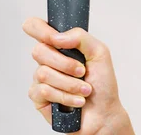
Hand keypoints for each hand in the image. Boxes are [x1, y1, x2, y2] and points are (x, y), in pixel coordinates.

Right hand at [23, 17, 129, 133]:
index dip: (39, 29)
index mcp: (61, 45)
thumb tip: (57, 37)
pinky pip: (44, 91)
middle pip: (39, 51)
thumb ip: (81, 37)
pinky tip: (77, 101)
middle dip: (66, 64)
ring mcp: (41, 78)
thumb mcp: (100, 53)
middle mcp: (49, 60)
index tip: (54, 38)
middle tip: (82, 71)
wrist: (103, 113)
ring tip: (84, 90)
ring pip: (43, 73)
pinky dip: (66, 96)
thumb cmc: (102, 84)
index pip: (36, 27)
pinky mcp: (38, 97)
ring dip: (70, 83)